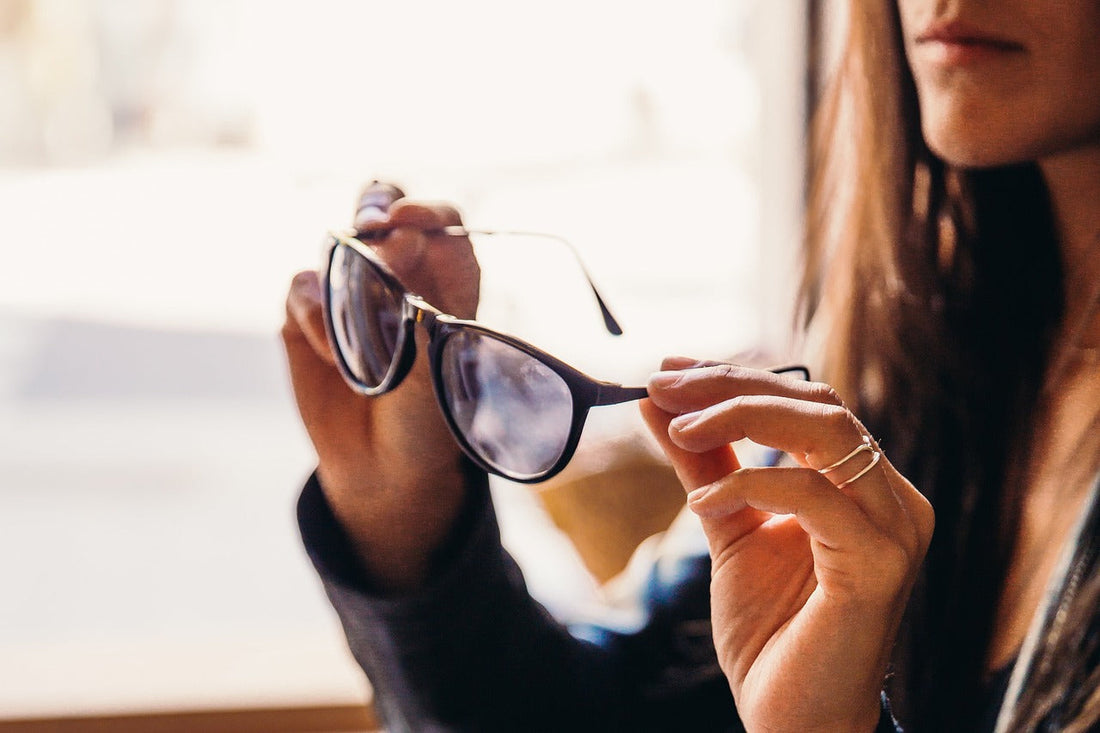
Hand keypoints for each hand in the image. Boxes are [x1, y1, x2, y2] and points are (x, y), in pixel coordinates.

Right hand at [282, 183, 480, 589]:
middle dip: (375, 211)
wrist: (385, 470)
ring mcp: (349, 290)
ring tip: (361, 349)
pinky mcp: (308, 315)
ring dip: (345, 288)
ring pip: (335, 249)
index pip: (442, 221)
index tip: (409, 222)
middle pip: (381, 207)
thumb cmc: (431, 419)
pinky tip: (330, 356)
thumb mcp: (439, 365)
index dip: (426, 211)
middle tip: (372, 230)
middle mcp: (399, 274)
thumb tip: (399, 244)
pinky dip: (314, 317)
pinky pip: (301, 289)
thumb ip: (419, 305)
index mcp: (449, 280)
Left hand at [641, 358, 933, 731]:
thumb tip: (659, 403)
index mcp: (863, 485)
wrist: (792, 715)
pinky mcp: (881, 565)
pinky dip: (752, 484)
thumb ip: (704, 463)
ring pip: (827, 431)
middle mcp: (893, 498)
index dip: (735, 378)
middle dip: (732, 385)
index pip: (806, 403)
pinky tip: (702, 501)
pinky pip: (815, 497)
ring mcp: (895, 529)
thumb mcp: (727, 525)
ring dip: (742, 417)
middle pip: (818, 404)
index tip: (668, 370)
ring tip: (679, 429)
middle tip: (662, 385)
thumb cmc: (769, 627)